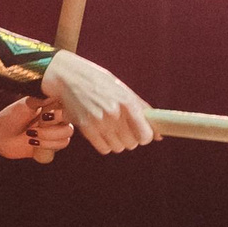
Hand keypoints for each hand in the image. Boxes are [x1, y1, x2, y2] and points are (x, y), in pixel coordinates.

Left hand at [0, 98, 71, 159]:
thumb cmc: (10, 117)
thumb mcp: (26, 104)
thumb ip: (42, 100)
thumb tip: (56, 95)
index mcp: (53, 107)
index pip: (69, 110)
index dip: (59, 116)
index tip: (43, 115)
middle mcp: (57, 121)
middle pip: (69, 128)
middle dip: (50, 131)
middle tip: (33, 128)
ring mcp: (54, 135)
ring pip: (65, 140)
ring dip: (46, 140)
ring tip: (30, 136)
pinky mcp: (49, 148)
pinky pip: (56, 151)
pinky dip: (44, 149)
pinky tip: (32, 144)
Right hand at [41, 50, 155, 154]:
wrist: (68, 77)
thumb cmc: (97, 80)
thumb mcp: (122, 89)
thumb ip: (142, 109)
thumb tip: (159, 132)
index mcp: (127, 102)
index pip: (145, 134)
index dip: (146, 136)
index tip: (142, 133)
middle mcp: (114, 114)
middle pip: (133, 143)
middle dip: (131, 138)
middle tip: (124, 127)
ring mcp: (99, 123)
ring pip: (119, 148)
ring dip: (118, 141)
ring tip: (111, 128)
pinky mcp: (86, 129)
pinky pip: (104, 149)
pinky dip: (105, 144)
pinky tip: (102, 131)